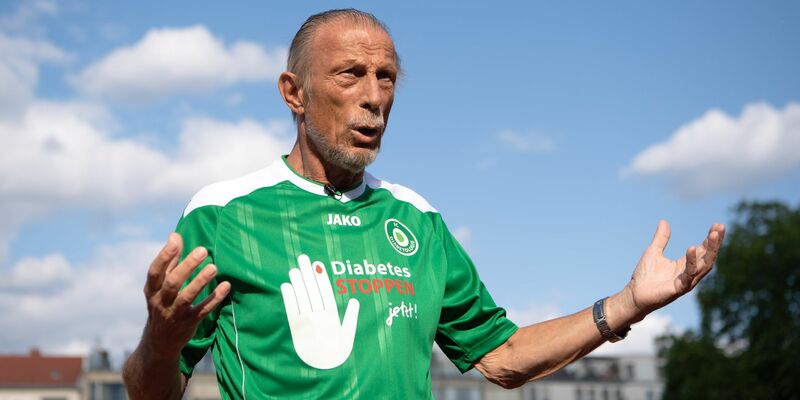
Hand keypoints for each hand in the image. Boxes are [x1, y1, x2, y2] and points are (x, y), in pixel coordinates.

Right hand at [142, 233, 230, 358]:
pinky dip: (214, 298)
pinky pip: (203, 310)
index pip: (155, 271)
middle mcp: (161, 302)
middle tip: (203, 250)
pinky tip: (226, 286)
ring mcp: (175, 314)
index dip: (165, 256)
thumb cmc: (162, 303)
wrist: (160, 342)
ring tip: (214, 267)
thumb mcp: (160, 285)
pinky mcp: (189, 323)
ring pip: (187, 297)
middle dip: (187, 266)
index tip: (176, 241)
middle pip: (172, 283)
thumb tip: (174, 235)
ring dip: (201, 281)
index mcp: (152, 290)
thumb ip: (170, 261)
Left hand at [281, 254, 359, 368]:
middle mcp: (319, 317)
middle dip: (307, 273)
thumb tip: (355, 301)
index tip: (317, 263)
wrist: (322, 371)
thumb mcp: (348, 335)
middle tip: (302, 258)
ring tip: (294, 269)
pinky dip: (288, 296)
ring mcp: (307, 322)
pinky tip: (286, 286)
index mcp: (333, 316)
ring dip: (297, 281)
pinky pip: (291, 309)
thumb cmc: (337, 353)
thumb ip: (352, 317)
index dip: (321, 276)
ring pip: (301, 296)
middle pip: (312, 290)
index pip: (326, 291)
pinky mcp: (295, 328)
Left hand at [624, 220, 724, 317]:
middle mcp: (690, 273)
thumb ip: (661, 238)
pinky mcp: (679, 289)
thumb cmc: (644, 276)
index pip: (703, 250)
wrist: (634, 294)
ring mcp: (686, 282)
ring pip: (704, 266)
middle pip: (708, 257)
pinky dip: (692, 262)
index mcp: (686, 265)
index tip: (717, 225)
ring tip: (713, 235)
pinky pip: (689, 275)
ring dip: (710, 250)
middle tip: (721, 227)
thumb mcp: (653, 252)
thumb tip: (664, 221)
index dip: (711, 239)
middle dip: (715, 243)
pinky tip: (692, 248)